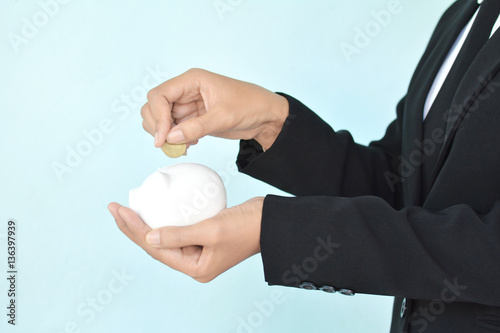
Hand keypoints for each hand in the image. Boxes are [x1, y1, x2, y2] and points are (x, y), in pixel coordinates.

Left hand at [107, 197, 263, 281]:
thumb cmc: (246, 227)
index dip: (136, 230)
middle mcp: (195, 262)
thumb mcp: (211, 230)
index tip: (120, 210)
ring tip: (127, 209)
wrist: (271, 220)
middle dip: (134, 227)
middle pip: (157, 245)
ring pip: (165, 236)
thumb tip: (149, 238)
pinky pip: (179, 228)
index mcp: (195, 268)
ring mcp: (200, 250)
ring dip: (147, 222)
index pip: (157, 249)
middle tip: (115, 208)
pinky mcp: (205, 236)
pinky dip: (166, 217)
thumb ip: (178, 235)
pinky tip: (156, 207)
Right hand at [141, 68, 288, 150]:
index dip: (157, 116)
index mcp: (192, 80)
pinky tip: (188, 146)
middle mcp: (186, 91)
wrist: (266, 116)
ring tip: (181, 148)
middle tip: (168, 145)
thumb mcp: (224, 116)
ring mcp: (188, 106)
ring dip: (165, 136)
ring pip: (162, 120)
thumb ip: (196, 127)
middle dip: (157, 127)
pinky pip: (174, 130)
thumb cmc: (250, 105)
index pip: (159, 95)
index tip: (163, 138)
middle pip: (154, 107)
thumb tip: (170, 138)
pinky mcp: (193, 119)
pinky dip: (175, 140)